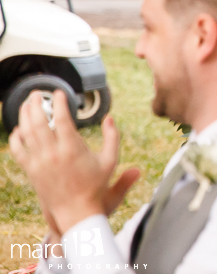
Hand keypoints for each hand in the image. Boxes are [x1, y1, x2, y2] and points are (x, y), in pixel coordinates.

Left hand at [9, 91, 140, 234]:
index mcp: (72, 149)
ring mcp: (39, 163)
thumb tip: (109, 117)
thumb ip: (112, 137)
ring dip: (25, 116)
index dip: (59, 102)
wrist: (76, 212)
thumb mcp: (111, 160)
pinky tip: (18, 129)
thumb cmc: (96, 186)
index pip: (60, 119)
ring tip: (27, 104)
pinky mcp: (31, 171)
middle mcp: (52, 154)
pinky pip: (18, 150)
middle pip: (38, 122)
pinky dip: (16, 137)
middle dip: (36, 104)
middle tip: (38, 93)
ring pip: (26, 133)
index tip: (60, 93)